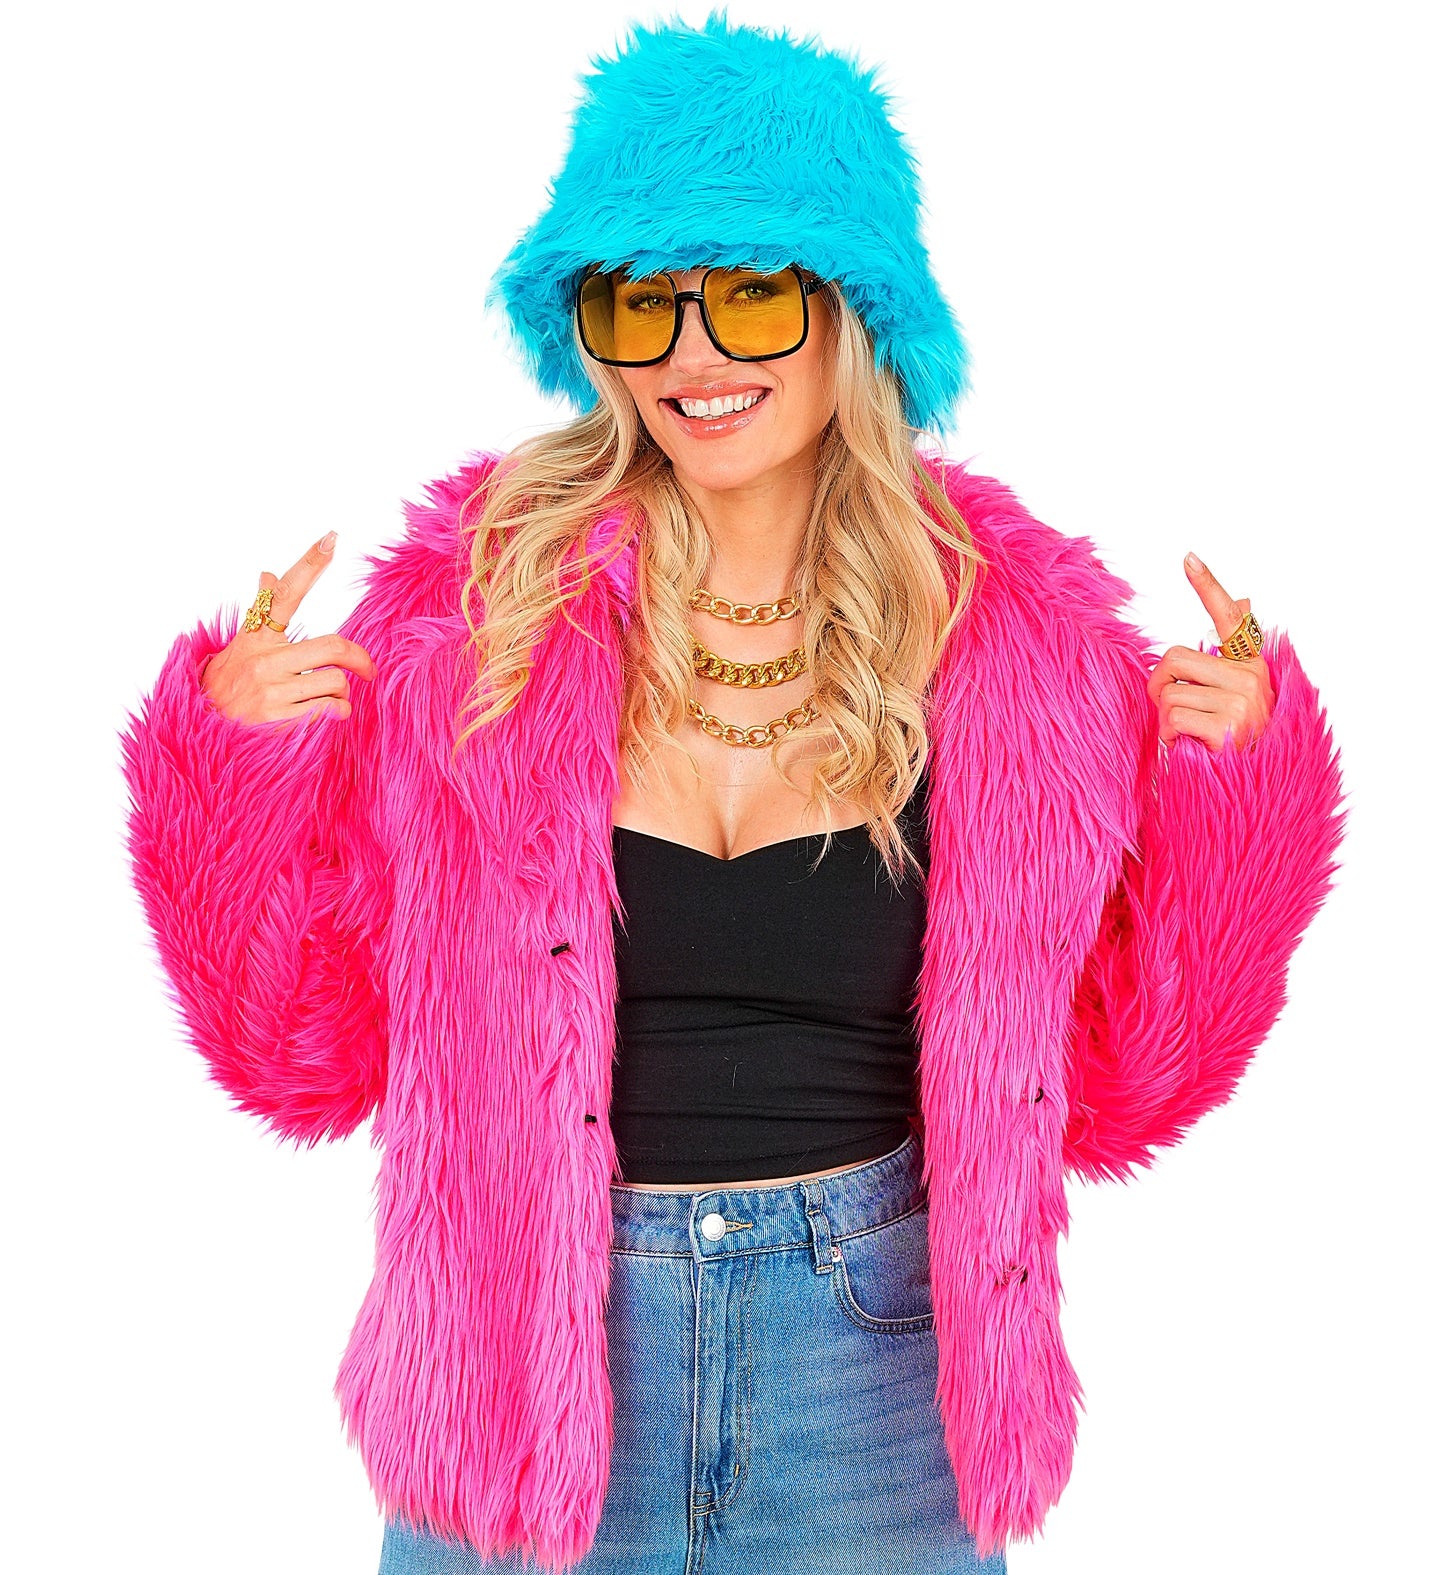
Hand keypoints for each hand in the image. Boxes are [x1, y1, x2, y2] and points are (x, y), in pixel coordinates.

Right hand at [199, 534, 376, 724]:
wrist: (204, 733)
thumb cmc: (226, 687)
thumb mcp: (239, 647)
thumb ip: (259, 613)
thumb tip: (266, 572)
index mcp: (256, 638)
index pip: (284, 594)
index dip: (309, 564)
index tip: (331, 538)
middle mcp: (263, 661)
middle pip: (333, 646)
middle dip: (359, 659)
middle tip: (367, 670)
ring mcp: (271, 691)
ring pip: (336, 682)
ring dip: (341, 693)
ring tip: (322, 698)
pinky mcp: (279, 720)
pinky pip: (332, 710)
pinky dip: (336, 713)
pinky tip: (318, 717)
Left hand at [1145, 553, 1274, 752]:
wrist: (1253, 790)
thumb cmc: (1235, 744)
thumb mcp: (1235, 698)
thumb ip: (1227, 658)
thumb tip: (1246, 599)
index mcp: (1251, 667)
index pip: (1231, 618)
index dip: (1208, 586)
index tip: (1188, 557)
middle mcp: (1252, 677)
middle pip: (1173, 658)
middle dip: (1159, 686)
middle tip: (1171, 711)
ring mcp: (1241, 700)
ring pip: (1169, 693)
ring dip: (1166, 719)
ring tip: (1190, 735)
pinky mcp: (1227, 724)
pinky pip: (1172, 719)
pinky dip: (1170, 739)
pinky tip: (1191, 748)